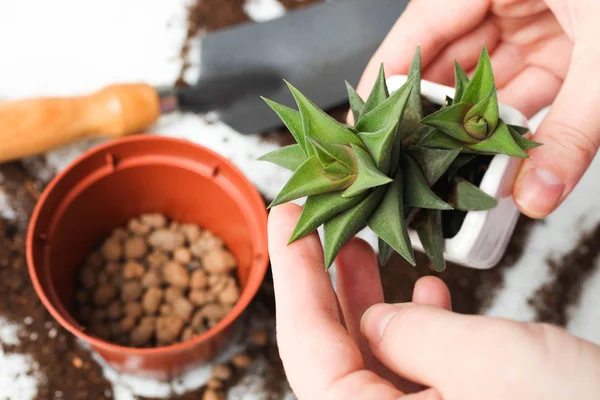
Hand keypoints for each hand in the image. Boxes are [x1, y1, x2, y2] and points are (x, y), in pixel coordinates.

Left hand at [268, 203, 599, 398]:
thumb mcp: (490, 366)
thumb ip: (415, 337)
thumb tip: (374, 319)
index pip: (307, 348)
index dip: (293, 275)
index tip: (287, 217)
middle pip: (332, 350)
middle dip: (323, 280)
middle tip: (316, 223)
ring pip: (375, 356)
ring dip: (369, 297)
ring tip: (363, 243)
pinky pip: (418, 370)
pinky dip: (419, 326)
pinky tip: (429, 288)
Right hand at [357, 0, 598, 218]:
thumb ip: (572, 129)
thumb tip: (536, 195)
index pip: (416, 32)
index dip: (385, 81)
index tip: (366, 124)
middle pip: (448, 62)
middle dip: (434, 116)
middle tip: (411, 163)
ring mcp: (535, 15)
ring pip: (487, 79)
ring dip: (478, 128)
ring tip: (452, 172)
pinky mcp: (564, 37)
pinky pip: (526, 83)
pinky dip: (517, 121)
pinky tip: (502, 156)